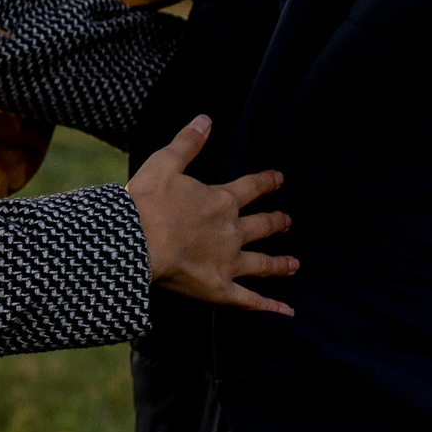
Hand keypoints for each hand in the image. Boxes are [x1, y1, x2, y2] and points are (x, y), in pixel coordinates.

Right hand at [125, 115, 296, 314]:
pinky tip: (287, 312)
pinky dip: (269, 307)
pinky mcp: (219, 289)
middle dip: (276, 222)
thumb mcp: (165, 163)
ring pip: (261, 263)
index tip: (280, 178)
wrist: (136, 241)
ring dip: (279, 263)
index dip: (267, 182)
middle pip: (261, 226)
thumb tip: (206, 119)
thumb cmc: (147, 201)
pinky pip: (249, 301)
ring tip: (294, 265)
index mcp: (220, 201)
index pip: (251, 188)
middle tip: (288, 220)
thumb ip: (188, 142)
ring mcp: (228, 262)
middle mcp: (231, 232)